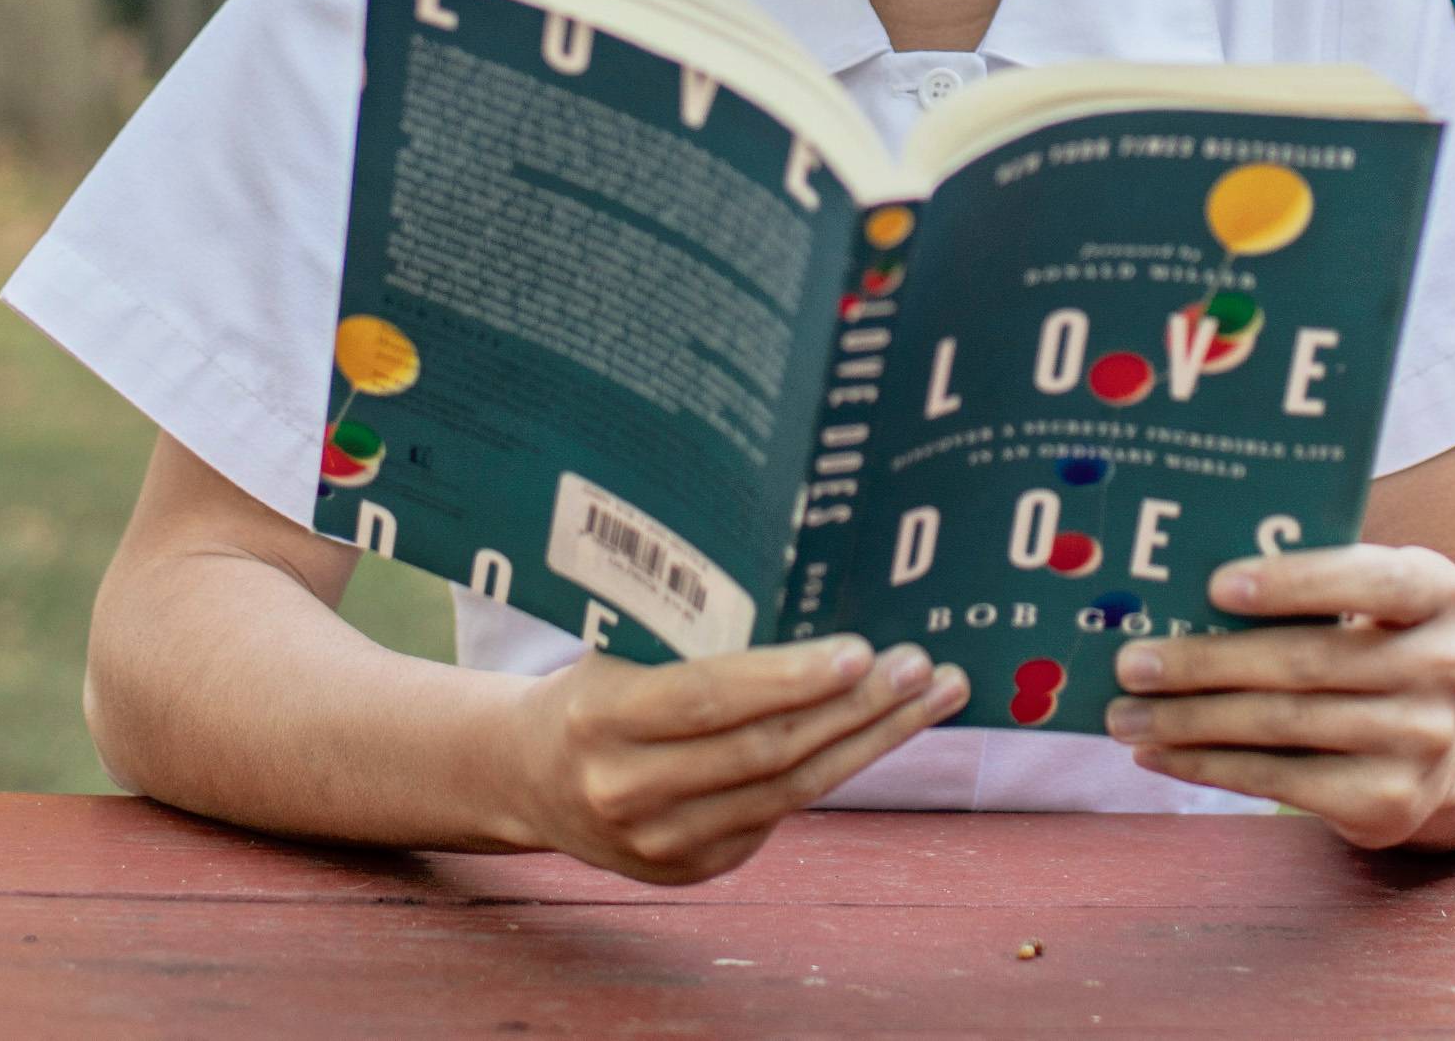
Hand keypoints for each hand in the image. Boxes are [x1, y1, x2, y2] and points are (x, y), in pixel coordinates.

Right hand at [505, 635, 967, 883]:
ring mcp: (660, 844)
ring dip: (869, 741)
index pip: (709, 700)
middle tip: (920, 665)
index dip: (788, 678)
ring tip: (929, 695)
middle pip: (765, 750)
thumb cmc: (588, 686)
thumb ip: (685, 632)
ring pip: (787, 790)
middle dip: (855, 707)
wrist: (525, 777)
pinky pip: (776, 814)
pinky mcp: (689, 870)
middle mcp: (627, 791)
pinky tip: (878, 732)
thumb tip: (803, 584)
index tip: (860, 649)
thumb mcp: (611, 647)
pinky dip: (833, 770)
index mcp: (599, 719)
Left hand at [1105, 545, 1454, 848]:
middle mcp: (1444, 664)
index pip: (1371, 579)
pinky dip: (1209, 766)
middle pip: (1306, 662)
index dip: (1294, 582)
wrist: (1433, 738)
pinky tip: (1158, 754)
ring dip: (1191, 722)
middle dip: (1206, 663)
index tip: (1215, 586)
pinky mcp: (1391, 801)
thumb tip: (1171, 594)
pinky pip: (1282, 781)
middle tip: (1132, 664)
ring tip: (1125, 716)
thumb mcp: (1359, 599)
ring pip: (1283, 724)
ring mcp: (1422, 739)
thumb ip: (1299, 585)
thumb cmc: (1363, 642)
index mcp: (1437, 590)